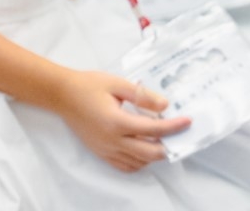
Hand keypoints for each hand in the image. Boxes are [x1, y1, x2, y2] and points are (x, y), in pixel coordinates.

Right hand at [54, 71, 189, 172]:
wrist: (62, 95)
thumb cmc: (88, 85)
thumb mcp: (116, 83)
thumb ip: (142, 95)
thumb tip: (165, 105)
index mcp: (117, 122)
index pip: (154, 129)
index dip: (174, 126)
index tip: (188, 121)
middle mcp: (113, 141)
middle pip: (151, 152)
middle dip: (169, 144)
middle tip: (177, 133)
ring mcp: (107, 150)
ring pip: (140, 162)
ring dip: (154, 153)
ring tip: (161, 138)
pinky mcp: (101, 153)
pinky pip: (126, 166)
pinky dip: (140, 161)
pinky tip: (142, 147)